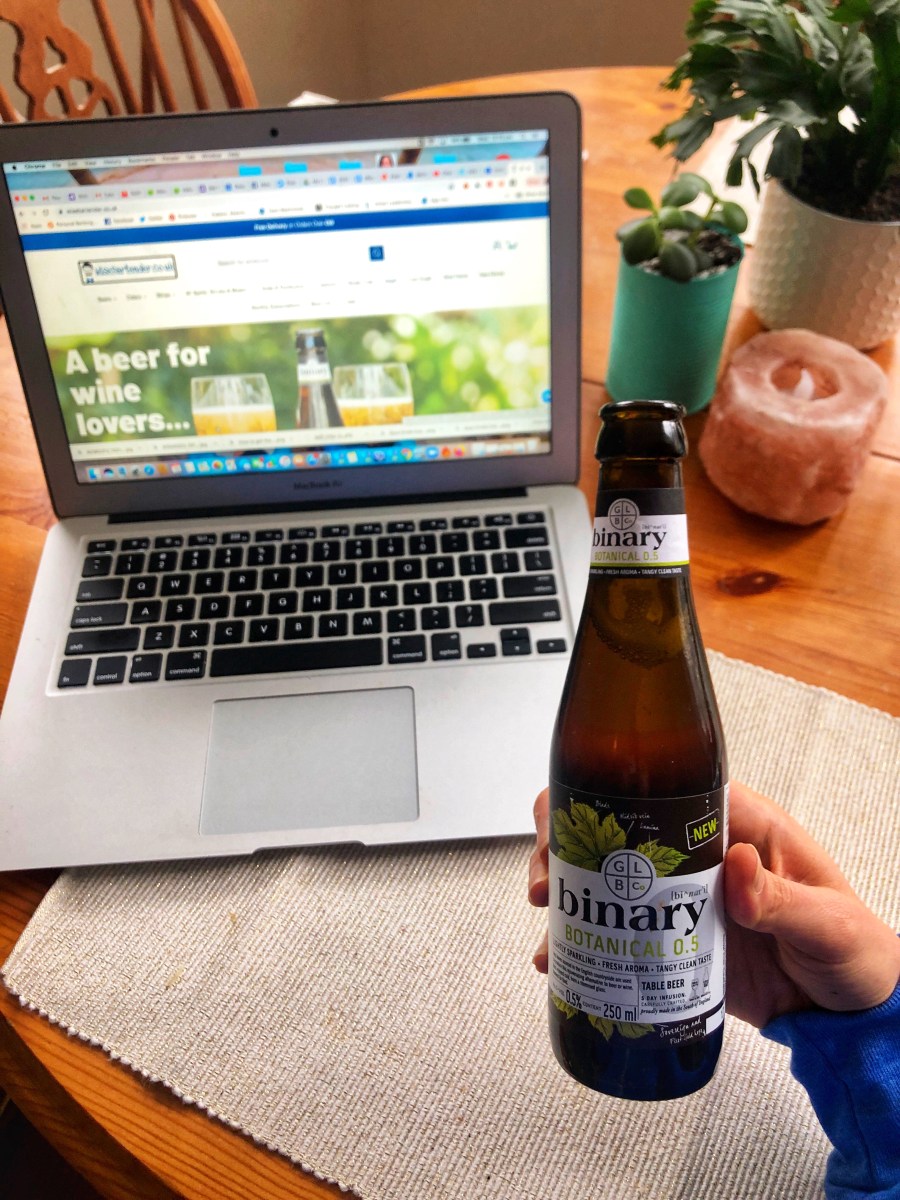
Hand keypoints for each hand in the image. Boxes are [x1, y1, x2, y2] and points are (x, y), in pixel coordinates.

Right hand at [528, 782, 899, 1027]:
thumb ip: (781, 900)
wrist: (847, 1015)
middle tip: (550, 883)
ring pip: (601, 872)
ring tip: (548, 924)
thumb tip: (736, 865)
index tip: (578, 831)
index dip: (604, 797)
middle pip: (611, 823)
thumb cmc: (851, 949)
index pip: (657, 786)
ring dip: (565, 890)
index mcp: (732, 822)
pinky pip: (611, 929)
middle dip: (566, 843)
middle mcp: (693, 851)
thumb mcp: (826, 923)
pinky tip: (558, 961)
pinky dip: (579, 941)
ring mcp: (674, 894)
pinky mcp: (664, 938)